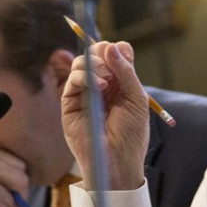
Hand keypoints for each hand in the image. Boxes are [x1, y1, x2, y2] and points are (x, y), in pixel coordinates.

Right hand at [61, 41, 149, 190]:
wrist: (117, 160)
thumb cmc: (131, 134)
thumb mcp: (137, 98)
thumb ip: (126, 71)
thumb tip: (112, 45)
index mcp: (119, 83)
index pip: (114, 54)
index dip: (116, 50)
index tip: (122, 54)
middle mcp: (101, 84)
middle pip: (96, 54)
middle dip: (103, 53)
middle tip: (111, 67)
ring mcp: (84, 92)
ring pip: (81, 62)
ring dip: (93, 63)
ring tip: (105, 79)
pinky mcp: (70, 103)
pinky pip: (72, 79)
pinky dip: (85, 76)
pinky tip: (99, 86)